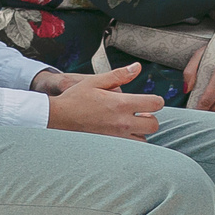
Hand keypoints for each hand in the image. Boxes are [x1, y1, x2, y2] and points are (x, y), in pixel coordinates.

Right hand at [45, 63, 162, 139]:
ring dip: (141, 131)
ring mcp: (117, 136)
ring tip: (129, 122)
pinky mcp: (110, 145)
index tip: (149, 99)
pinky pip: (130, 147)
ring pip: (143, 139)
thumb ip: (119, 75)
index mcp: (121, 103)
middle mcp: (122, 122)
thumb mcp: (96, 81)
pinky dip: (131, 140)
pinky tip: (121, 131)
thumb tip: (137, 67)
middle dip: (151, 117)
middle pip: (154, 125)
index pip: (155, 104)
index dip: (156, 100)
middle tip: (140, 112)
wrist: (58, 117)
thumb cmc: (76, 98)